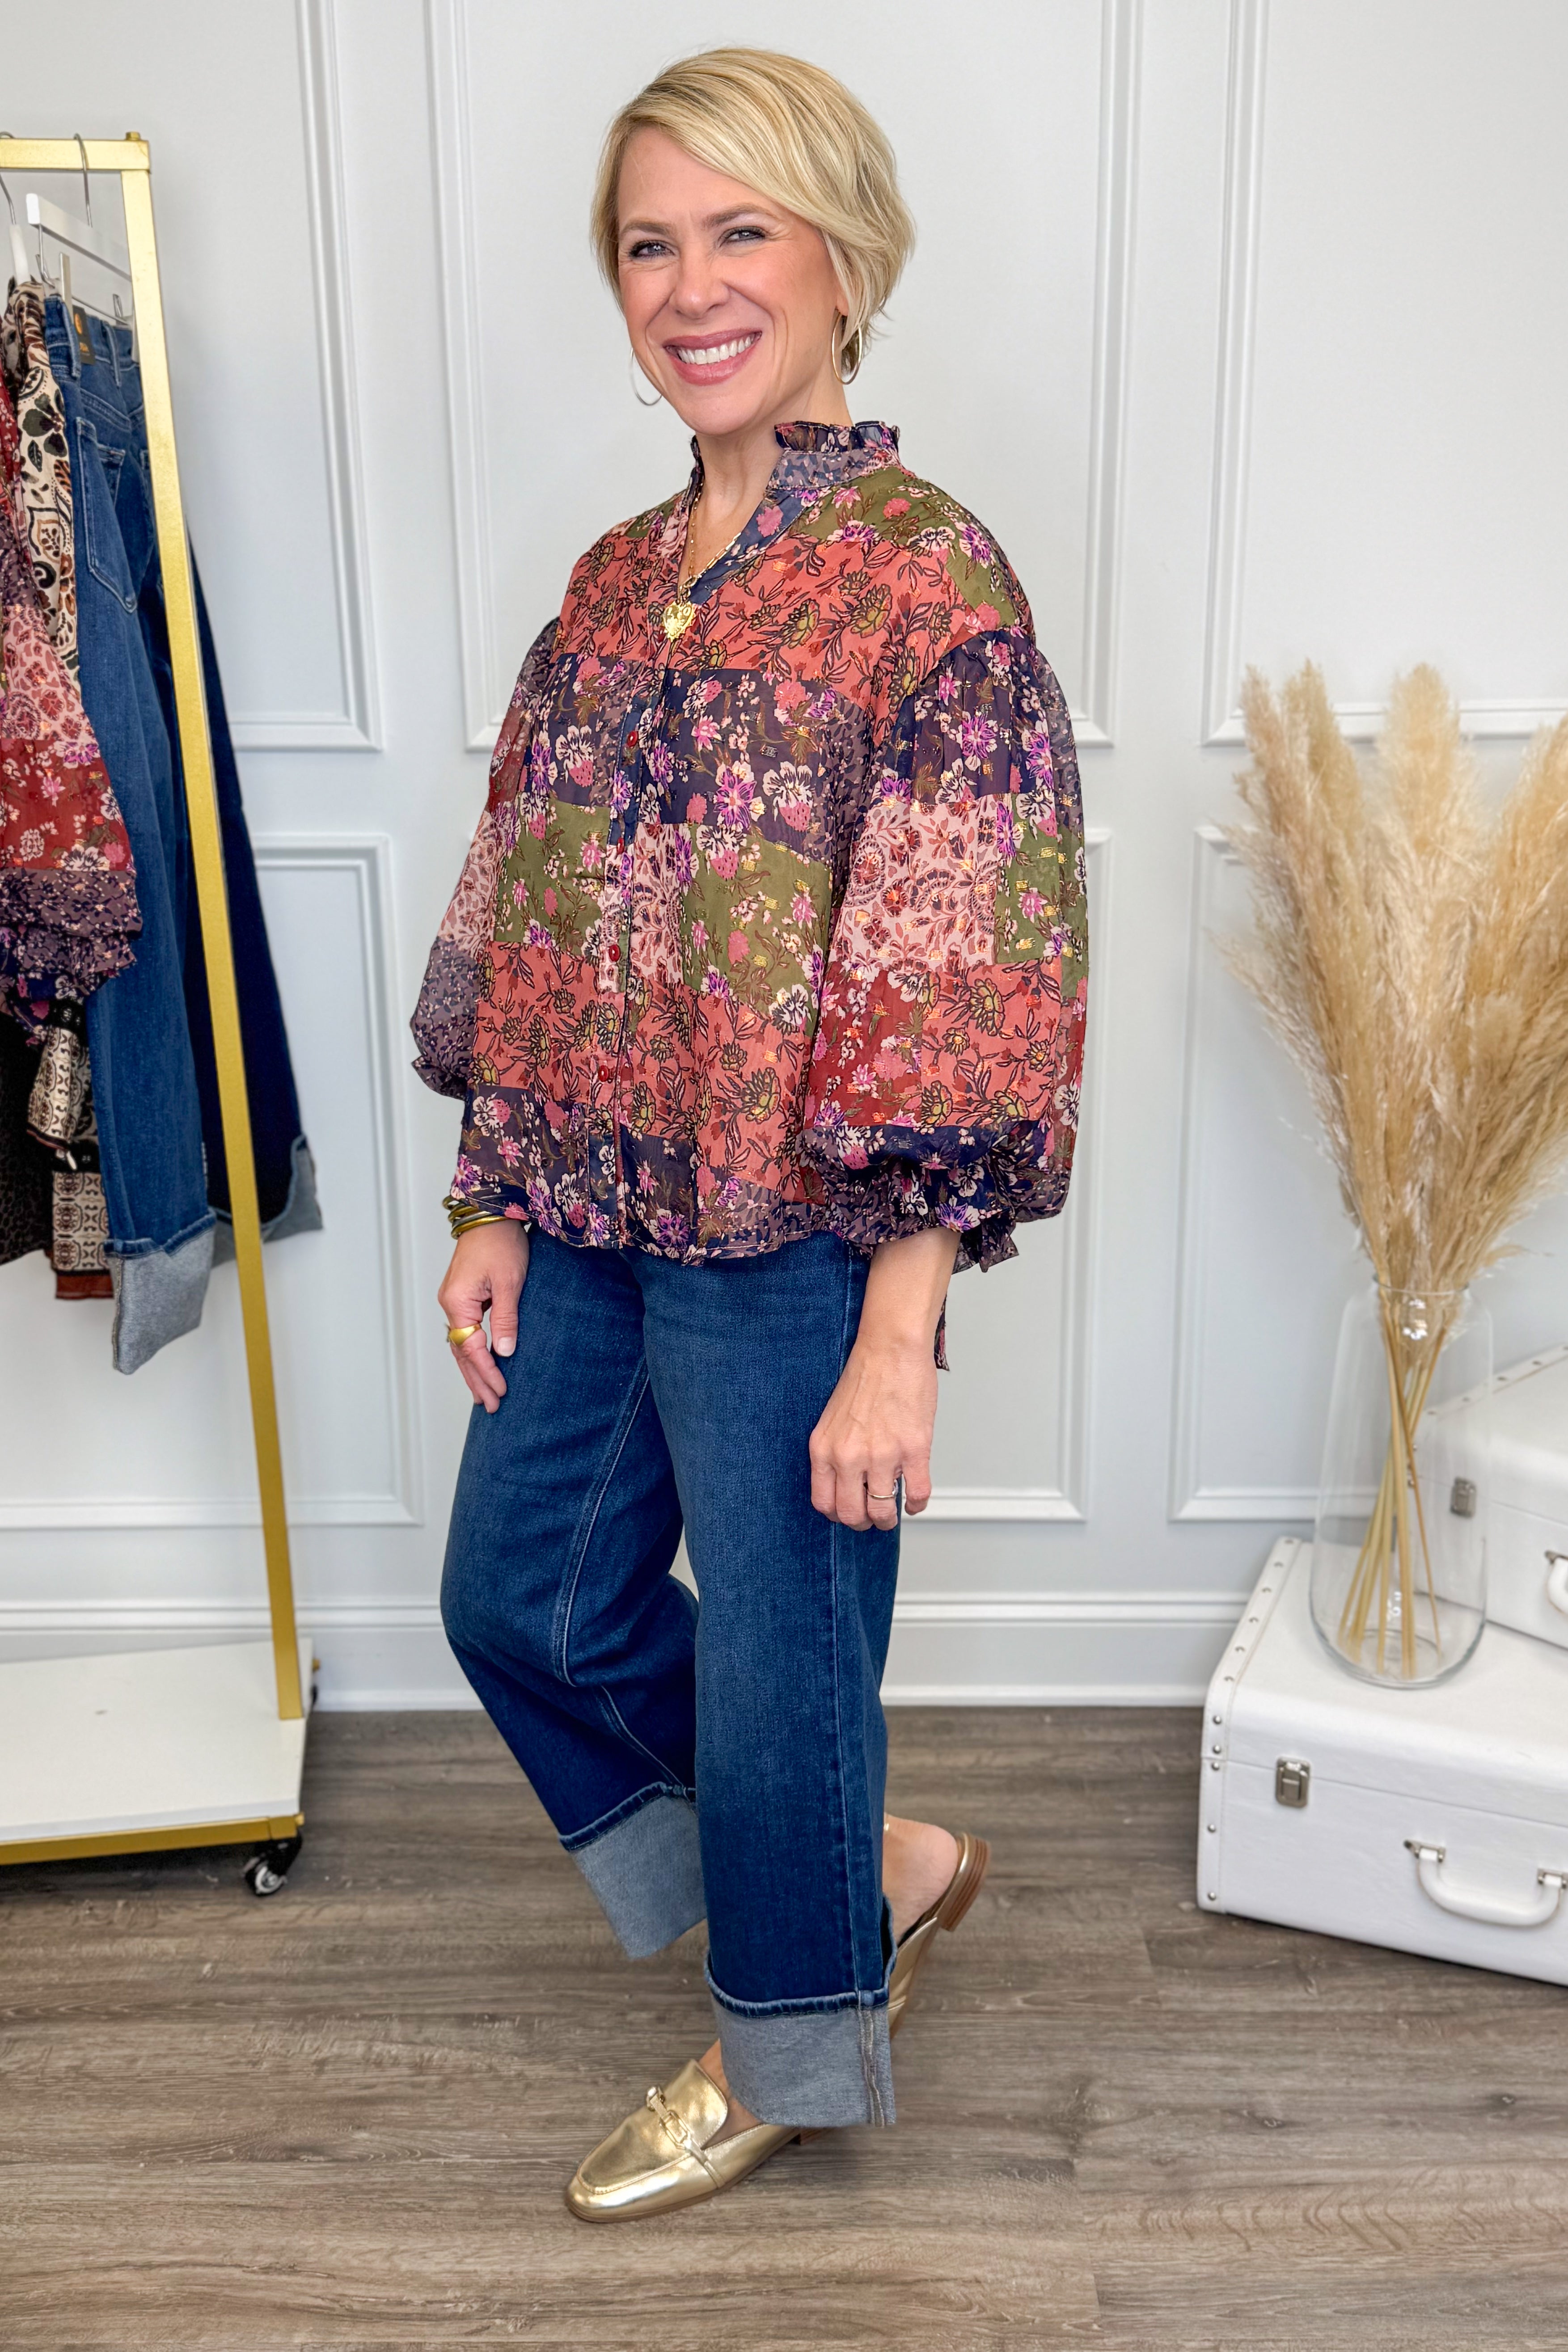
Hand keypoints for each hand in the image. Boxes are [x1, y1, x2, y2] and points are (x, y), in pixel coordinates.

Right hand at [437, 1221, 528, 1412]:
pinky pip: (464, 1332)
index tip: (500, 1392)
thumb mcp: (510, 1282)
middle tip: (490, 1406)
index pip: (471, 1348)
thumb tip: (503, 1352)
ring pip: (460, 1344)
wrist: (492, 1213)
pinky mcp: (463, 1295)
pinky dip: (472, 1352)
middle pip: (460, 1352)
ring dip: (472, 1370)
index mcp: (458, 1302)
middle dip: (476, 1380)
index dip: (486, 1373)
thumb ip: (505, 1318)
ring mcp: (454, 1300)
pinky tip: (480, 1364)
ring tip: (482, 1395)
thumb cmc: (501, 1242)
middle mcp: (450, 1304)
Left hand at [809, 1227, 959, 1530]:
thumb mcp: (833, 1419)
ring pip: (882, 1511)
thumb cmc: (865, 1377)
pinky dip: (917, 1503)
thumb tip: (846, 1482)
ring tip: (893, 1512)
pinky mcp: (913, 1449)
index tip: (849, 1513)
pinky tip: (915, 1499)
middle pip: (851, 1515)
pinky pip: (916, 1493)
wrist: (890, 1349)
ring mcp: (882, 1455)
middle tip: (873, 1518)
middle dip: (864, 1523)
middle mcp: (849, 1456)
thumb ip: (836, 1452)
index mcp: (825, 1448)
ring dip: (889, 1519)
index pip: (824, 1502)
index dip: (838, 1515)